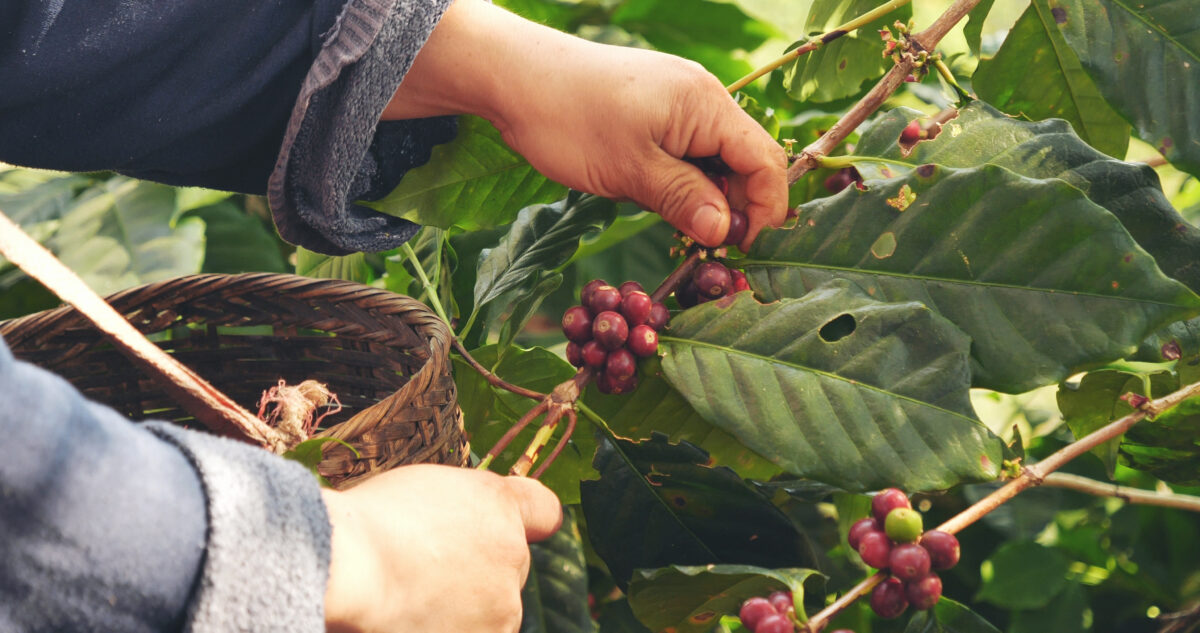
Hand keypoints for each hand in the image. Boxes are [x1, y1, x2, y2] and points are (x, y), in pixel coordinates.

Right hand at [322, 465, 562, 632]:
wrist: (348, 566)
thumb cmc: (371, 522)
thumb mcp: (423, 487)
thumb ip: (463, 507)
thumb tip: (466, 525)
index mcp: (500, 506)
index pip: (544, 512)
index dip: (525, 520)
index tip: (500, 530)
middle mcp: (514, 556)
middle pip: (507, 569)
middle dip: (476, 573)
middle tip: (423, 570)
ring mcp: (503, 609)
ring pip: (491, 612)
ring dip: (461, 610)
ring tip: (408, 598)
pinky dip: (443, 629)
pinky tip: (408, 619)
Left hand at [384, 0, 787, 249]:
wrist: (513, 77)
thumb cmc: (568, 119)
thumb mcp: (630, 171)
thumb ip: (684, 200)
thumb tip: (726, 233)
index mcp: (707, 105)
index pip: (765, 160)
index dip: (766, 209)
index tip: (745, 252)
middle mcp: (702, 98)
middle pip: (746, 160)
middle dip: (739, 208)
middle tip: (714, 255)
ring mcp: (678, 103)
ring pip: (715, 160)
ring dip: (709, 199)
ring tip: (689, 237)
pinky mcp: (654, 112)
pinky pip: (688, 152)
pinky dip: (686, 183)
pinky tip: (667, 207)